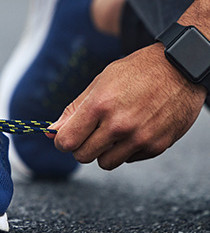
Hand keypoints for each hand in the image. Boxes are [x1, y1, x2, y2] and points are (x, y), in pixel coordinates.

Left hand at [48, 43, 205, 169]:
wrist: (180, 68)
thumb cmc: (137, 71)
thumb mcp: (100, 82)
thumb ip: (74, 109)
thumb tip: (51, 131)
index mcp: (100, 105)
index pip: (67, 141)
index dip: (62, 141)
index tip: (65, 137)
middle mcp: (119, 125)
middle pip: (82, 156)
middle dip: (81, 146)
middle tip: (90, 132)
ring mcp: (139, 138)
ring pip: (105, 163)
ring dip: (103, 152)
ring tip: (112, 132)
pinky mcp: (156, 146)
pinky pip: (129, 160)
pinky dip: (126, 150)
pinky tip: (133, 130)